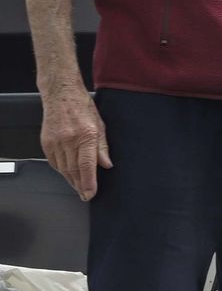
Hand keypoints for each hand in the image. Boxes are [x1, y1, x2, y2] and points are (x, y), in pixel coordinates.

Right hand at [40, 86, 109, 200]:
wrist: (61, 95)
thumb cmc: (83, 107)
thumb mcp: (100, 125)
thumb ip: (102, 147)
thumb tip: (106, 165)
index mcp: (86, 135)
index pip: (87, 165)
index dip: (89, 182)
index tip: (90, 193)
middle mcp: (69, 140)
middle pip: (73, 170)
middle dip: (80, 185)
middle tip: (85, 195)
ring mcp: (56, 142)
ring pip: (63, 168)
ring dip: (71, 180)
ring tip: (78, 187)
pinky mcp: (46, 143)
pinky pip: (54, 162)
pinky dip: (61, 170)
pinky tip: (67, 174)